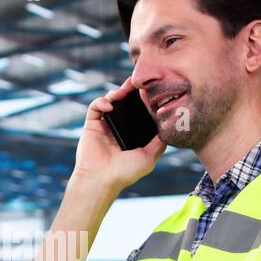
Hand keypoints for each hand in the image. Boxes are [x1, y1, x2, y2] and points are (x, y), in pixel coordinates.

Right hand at [74, 77, 165, 193]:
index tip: (152, 91)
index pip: (138, 112)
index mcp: (131, 135)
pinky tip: (110, 106)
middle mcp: (118, 128)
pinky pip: (95, 106)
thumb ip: (158, 143)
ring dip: (117, 92)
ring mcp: (105, 125)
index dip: (144, 100)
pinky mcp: (92, 124)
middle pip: (125, 103)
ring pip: (110, 100)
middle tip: (138, 82)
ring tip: (123, 91)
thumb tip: (168, 128)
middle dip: (131, 90)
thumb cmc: (125, 172)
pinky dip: (102, 102)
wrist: (102, 179)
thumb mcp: (149, 157)